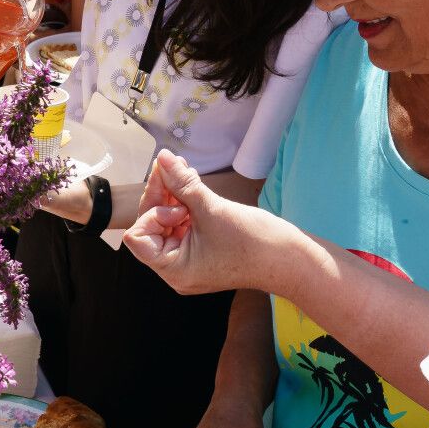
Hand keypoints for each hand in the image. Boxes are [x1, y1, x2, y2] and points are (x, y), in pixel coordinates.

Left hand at [121, 150, 297, 294]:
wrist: (291, 260)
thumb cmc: (254, 242)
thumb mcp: (212, 209)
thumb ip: (181, 183)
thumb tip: (161, 158)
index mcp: (173, 269)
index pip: (137, 237)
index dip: (151, 212)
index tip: (178, 203)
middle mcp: (176, 269)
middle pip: (150, 226)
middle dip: (160, 196)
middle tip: (173, 169)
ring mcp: (189, 261)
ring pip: (166, 222)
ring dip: (172, 195)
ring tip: (185, 172)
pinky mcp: (202, 251)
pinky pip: (183, 225)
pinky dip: (185, 204)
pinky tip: (191, 182)